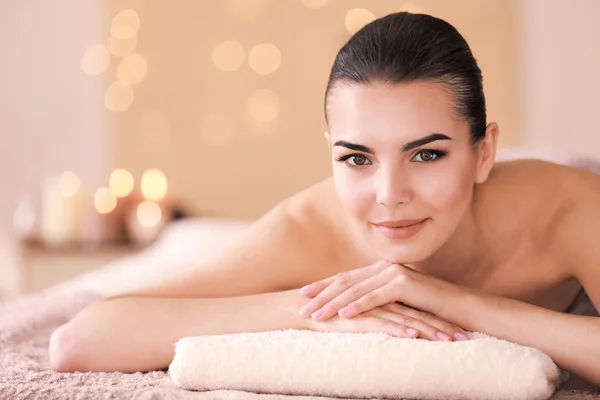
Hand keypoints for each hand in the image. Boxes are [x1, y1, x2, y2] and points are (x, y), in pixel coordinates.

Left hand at [298, 261, 469, 340]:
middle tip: (301, 306)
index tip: (304, 294)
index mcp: (382, 269)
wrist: (460, 307)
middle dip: (321, 295)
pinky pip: (374, 297)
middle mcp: (385, 267)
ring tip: (315, 316)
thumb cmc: (430, 308)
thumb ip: (380, 298)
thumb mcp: (399, 302)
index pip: (347, 277)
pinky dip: (356, 306)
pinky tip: (341, 315)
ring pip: (356, 290)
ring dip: (333, 304)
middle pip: (346, 282)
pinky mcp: (404, 284)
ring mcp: (395, 273)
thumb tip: (356, 307)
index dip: (324, 285)